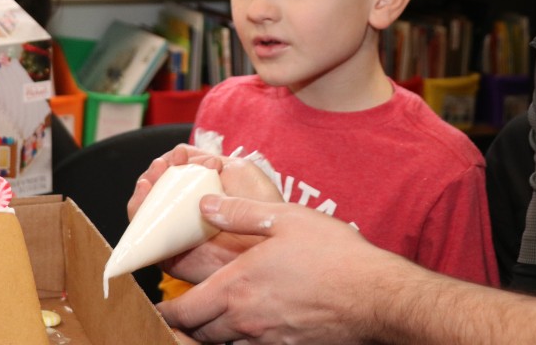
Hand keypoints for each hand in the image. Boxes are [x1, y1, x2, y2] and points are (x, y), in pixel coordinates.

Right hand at [128, 145, 283, 283]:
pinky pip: (144, 237)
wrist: (269, 244)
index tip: (177, 157)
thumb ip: (206, 160)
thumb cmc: (261, 208)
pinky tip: (144, 195)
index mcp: (203, 192)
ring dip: (143, 192)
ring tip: (149, 179)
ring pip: (146, 212)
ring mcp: (176, 234)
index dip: (170, 163)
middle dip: (154, 175)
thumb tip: (177, 155)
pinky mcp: (170, 256)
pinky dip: (138, 214)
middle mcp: (187, 213)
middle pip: (156, 192)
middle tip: (160, 167)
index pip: (175, 175)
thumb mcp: (237, 170)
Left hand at [159, 196, 396, 343]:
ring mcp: (268, 339)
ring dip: (213, 335)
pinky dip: (242, 343)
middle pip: (200, 332)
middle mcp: (247, 319)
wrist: (376, 297)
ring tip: (210, 323)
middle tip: (180, 314)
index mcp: (238, 285)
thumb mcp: (284, 218)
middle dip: (186, 325)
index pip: (186, 308)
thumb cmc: (335, 255)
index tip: (159, 306)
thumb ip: (240, 212)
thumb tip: (206, 205)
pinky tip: (250, 331)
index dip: (167, 309)